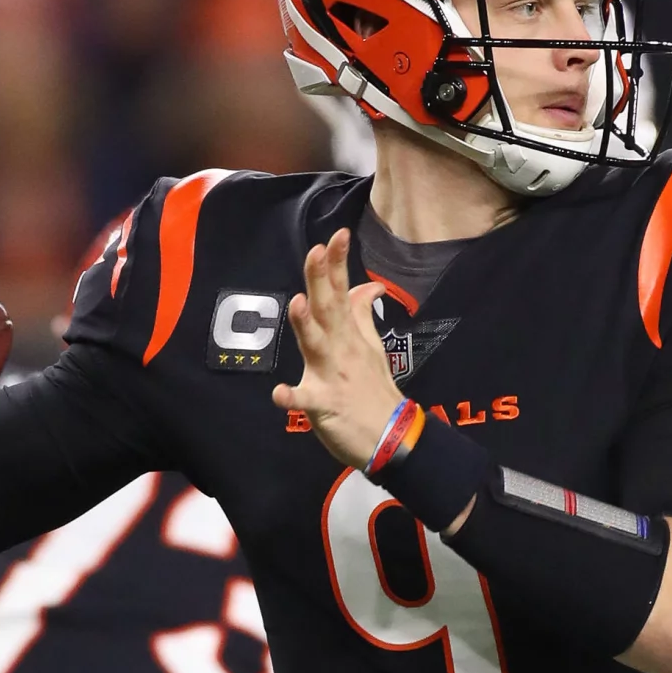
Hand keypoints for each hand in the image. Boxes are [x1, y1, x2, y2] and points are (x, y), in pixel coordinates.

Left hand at [271, 229, 400, 469]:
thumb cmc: (375, 391)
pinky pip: (307, 400)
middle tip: (316, 251)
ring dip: (306, 326)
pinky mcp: (326, 406)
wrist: (392, 438)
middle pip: (328, 310)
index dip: (338, 264)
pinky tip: (279, 393)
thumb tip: (368, 286)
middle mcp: (341, 350)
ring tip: (297, 304)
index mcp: (349, 336)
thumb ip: (362, 315)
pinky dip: (293, 397)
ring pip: (316, 346)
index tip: (336, 235)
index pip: (342, 292)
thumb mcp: (372, 348)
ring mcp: (333, 377)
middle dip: (321, 280)